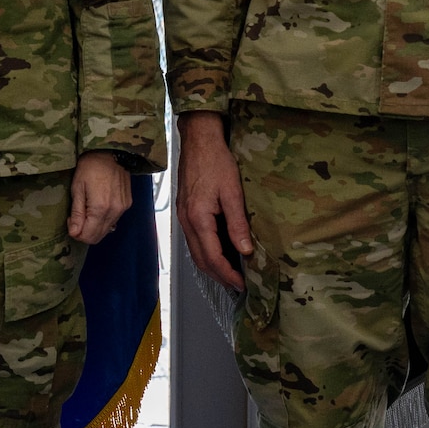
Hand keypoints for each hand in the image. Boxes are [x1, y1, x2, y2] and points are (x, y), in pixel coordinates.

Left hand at [68, 152, 131, 243]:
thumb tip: (74, 232)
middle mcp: (115, 211)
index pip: (89, 236)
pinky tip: (97, 207)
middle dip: (85, 233)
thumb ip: (77, 213)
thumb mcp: (77, 187)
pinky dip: (103, 220)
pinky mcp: (127, 204)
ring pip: (107, 230)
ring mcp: (123, 208)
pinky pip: (114, 220)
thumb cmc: (91, 166)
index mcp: (100, 208)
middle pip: (98, 236)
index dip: (76, 233)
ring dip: (94, 226)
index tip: (70, 220)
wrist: (111, 153)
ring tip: (86, 210)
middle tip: (76, 218)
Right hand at [176, 111, 252, 289]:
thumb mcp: (232, 191)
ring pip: (195, 251)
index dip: (227, 274)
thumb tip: (245, 251)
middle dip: (218, 276)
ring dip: (212, 266)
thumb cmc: (216, 162)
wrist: (198, 141)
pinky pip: (194, 240)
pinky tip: (219, 252)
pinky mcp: (185, 211)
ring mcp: (183, 217)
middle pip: (200, 259)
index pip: (212, 257)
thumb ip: (237, 223)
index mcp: (198, 218)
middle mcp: (186, 221)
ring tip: (230, 274)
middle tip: (237, 286)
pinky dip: (206, 252)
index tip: (243, 284)